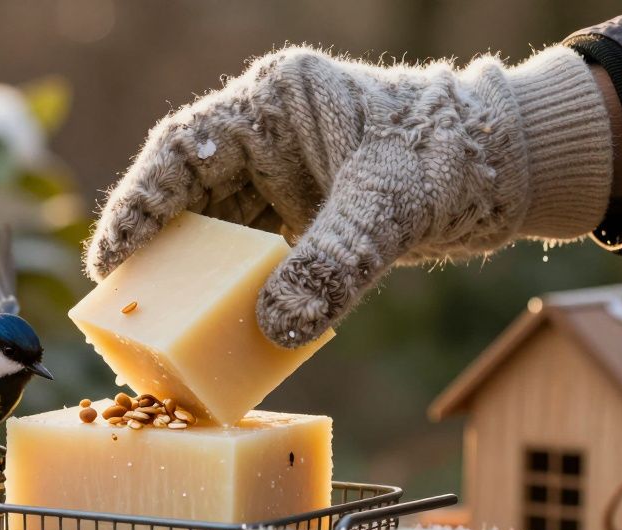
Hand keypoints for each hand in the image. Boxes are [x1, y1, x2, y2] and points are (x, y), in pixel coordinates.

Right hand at [86, 46, 612, 346]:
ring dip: (194, 282)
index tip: (109, 259)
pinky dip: (239, 296)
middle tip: (125, 312)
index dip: (137, 204)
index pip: (181, 150)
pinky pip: (254, 259)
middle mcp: (267, 138)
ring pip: (216, 233)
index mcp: (274, 103)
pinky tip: (224, 334)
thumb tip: (275, 330)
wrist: (512, 168)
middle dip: (157, 254)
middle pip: (187, 196)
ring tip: (163, 333)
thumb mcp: (390, 206)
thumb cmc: (454, 156)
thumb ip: (335, 263)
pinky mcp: (302, 218)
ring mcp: (282, 179)